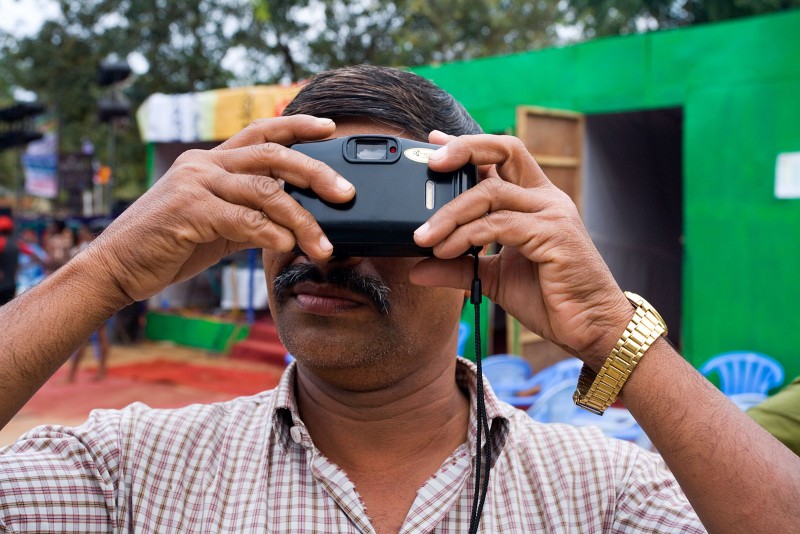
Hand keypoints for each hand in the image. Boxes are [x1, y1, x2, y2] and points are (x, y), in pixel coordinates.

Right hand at [89, 115, 353, 302]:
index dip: (298, 126)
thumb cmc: (168, 246)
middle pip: (272, 153)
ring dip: (301, 219)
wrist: (116, 268)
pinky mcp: (187, 211)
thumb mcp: (216, 226)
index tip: (330, 128)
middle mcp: (203, 164)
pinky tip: (287, 247)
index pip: (261, 132)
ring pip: (265, 189)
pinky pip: (242, 218)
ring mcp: (194, 184)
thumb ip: (250, 216)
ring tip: (323, 245)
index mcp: (211, 162)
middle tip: (347, 194)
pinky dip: (270, 233)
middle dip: (316, 172)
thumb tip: (294, 224)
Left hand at [410, 131, 631, 367]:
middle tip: (430, 166)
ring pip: (492, 192)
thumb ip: (458, 267)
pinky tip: (447, 251)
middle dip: (464, 150)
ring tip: (424, 237)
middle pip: (505, 150)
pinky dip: (467, 235)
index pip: (501, 157)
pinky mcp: (553, 235)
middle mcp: (545, 199)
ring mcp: (552, 214)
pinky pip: (500, 224)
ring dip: (451, 213)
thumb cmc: (551, 299)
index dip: (468, 146)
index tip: (435, 144)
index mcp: (534, 201)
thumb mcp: (494, 278)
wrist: (591, 328)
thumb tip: (418, 267)